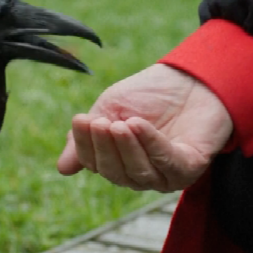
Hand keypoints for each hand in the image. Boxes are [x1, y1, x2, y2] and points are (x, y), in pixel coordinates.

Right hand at [57, 64, 233, 191]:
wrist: (190, 77)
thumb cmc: (149, 95)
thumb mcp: (109, 110)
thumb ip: (87, 138)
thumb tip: (62, 169)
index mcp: (119, 163)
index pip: (96, 163)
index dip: (85, 145)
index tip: (81, 119)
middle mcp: (141, 175)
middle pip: (116, 173)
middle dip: (105, 148)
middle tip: (100, 122)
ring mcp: (166, 175)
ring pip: (140, 173)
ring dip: (127, 148)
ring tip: (120, 123)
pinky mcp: (190, 168)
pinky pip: (167, 163)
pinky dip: (151, 144)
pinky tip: (139, 125)